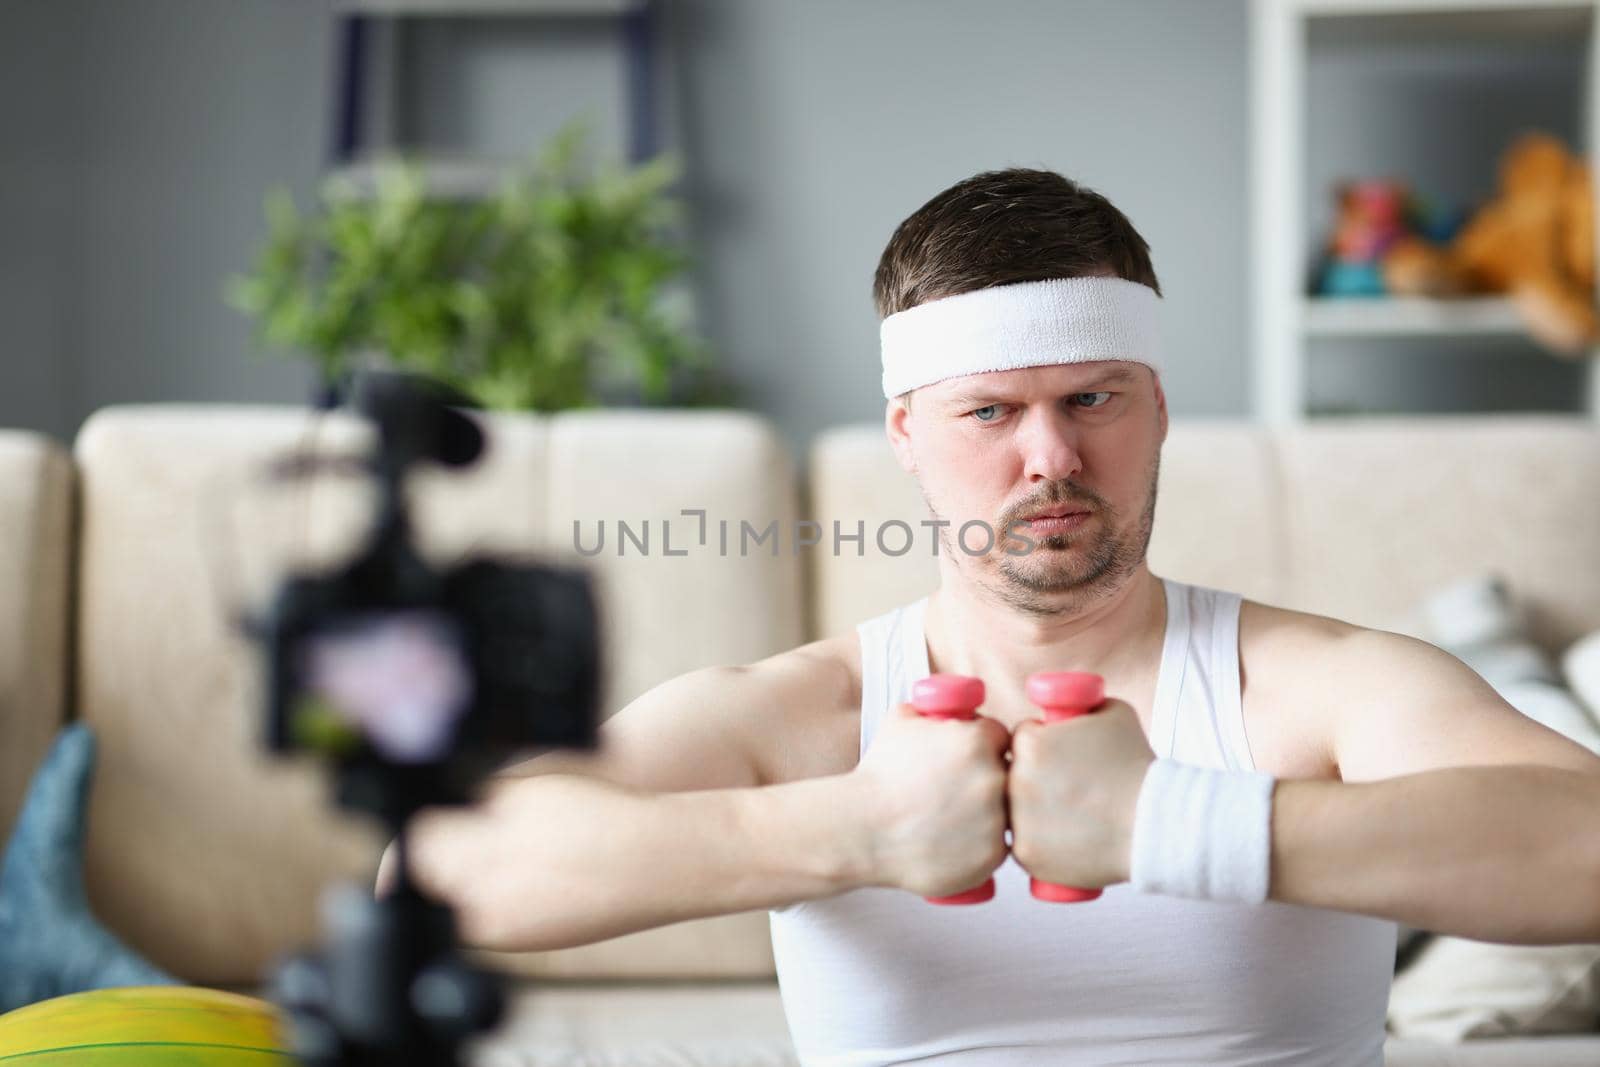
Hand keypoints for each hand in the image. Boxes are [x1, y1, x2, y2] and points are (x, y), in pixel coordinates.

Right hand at [848, 701, 1011, 896]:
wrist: (862, 828)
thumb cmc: (878, 774)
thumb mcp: (900, 720)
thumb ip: (931, 706)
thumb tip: (946, 700)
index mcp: (977, 740)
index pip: (1000, 737)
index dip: (986, 747)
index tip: (971, 760)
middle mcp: (992, 778)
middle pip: (1007, 774)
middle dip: (988, 780)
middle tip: (960, 791)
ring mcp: (995, 820)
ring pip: (1006, 813)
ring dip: (989, 815)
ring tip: (954, 820)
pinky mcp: (991, 855)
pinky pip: (998, 848)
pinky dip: (981, 847)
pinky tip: (955, 843)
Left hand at [1007, 698, 1154, 889]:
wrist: (1155, 821)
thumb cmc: (1136, 763)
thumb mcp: (1113, 711)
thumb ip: (1083, 700)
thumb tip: (1065, 695)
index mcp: (1030, 743)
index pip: (1023, 739)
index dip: (1043, 744)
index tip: (1063, 757)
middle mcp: (1016, 781)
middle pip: (1013, 775)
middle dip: (1034, 779)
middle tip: (1068, 788)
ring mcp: (1019, 822)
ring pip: (1015, 812)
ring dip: (1033, 813)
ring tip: (1069, 815)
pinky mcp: (1028, 856)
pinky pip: (1025, 846)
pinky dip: (1040, 846)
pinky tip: (1064, 840)